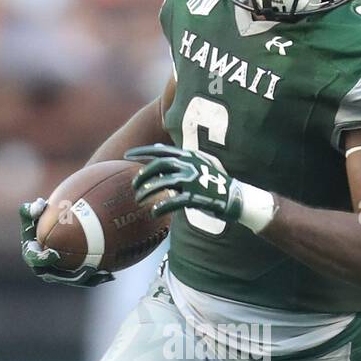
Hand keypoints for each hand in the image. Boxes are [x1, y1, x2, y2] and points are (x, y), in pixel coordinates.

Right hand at [19, 198, 113, 286]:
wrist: (55, 227)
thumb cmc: (42, 217)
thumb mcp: (35, 211)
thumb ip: (32, 208)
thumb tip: (39, 205)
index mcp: (32, 253)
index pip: (34, 258)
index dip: (42, 259)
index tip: (53, 254)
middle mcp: (43, 267)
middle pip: (55, 276)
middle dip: (69, 276)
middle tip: (85, 269)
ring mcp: (58, 274)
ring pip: (72, 280)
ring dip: (85, 279)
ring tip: (99, 272)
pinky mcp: (71, 276)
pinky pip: (84, 280)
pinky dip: (96, 278)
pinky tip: (110, 275)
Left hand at [128, 143, 244, 222]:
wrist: (235, 197)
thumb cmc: (213, 181)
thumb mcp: (198, 164)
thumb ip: (178, 158)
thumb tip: (156, 148)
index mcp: (189, 156)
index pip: (160, 150)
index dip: (141, 152)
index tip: (126, 156)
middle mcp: (190, 165)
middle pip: (158, 166)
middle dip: (143, 175)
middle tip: (134, 186)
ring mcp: (194, 180)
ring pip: (163, 183)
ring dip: (148, 192)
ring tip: (139, 200)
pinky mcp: (197, 196)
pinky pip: (174, 201)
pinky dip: (162, 207)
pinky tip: (154, 212)